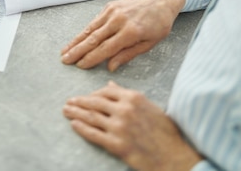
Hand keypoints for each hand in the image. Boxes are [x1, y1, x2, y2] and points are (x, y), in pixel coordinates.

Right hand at [61, 0, 185, 70]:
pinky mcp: (109, 6)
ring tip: (64, 52)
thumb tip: (110, 67)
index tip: (80, 66)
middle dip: (78, 51)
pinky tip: (76, 39)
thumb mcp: (150, 43)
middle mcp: (119, 20)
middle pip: (94, 38)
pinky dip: (83, 31)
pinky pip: (94, 22)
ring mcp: (112, 11)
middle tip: (65, 60)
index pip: (106, 48)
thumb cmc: (158, 24)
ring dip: (76, 41)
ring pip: (90, 29)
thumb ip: (128, 54)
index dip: (92, 58)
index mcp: (131, 31)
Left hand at [63, 81, 202, 170]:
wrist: (174, 155)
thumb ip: (128, 95)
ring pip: (91, 117)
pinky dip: (81, 128)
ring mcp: (119, 127)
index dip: (93, 93)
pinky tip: (73, 124)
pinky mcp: (117, 145)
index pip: (106, 90)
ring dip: (76, 113)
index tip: (86, 96)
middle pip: (95, 102)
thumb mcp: (148, 106)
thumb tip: (110, 84)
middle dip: (79, 101)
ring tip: (66, 110)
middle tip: (68, 101)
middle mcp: (124, 109)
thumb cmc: (164, 131)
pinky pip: (94, 134)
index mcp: (133, 97)